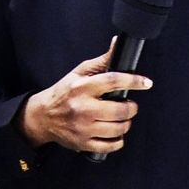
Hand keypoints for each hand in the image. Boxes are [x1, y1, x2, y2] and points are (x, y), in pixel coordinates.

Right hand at [20, 49, 150, 154]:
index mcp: (82, 87)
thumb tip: (116, 43)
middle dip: (131, 107)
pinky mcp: (83, 143)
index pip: (113, 81)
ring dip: (126, 123)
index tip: (146, 83)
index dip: (134, 81)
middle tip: (129, 105)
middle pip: (120, 110)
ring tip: (122, 118)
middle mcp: (83, 108)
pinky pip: (110, 146)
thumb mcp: (79, 73)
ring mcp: (83, 128)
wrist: (43, 116)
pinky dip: (118, 140)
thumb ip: (101, 61)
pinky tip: (115, 133)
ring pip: (118, 129)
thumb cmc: (64, 93)